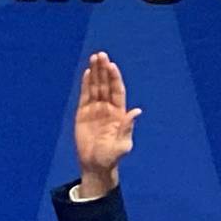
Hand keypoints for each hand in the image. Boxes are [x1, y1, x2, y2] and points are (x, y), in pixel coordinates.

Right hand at [74, 51, 141, 196]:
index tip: (111, 65)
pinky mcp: (83, 114)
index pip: (117, 90)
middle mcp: (107, 108)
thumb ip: (127, 128)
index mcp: (118, 113)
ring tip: (94, 57)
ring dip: (95, 73)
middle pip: (105, 84)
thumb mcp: (122, 145)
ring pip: (95, 87)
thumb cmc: (111, 157)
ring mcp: (95, 110)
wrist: (95, 165)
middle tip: (101, 55)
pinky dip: (86, 84)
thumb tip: (137, 111)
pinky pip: (85, 96)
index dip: (114, 77)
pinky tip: (87, 72)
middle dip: (103, 70)